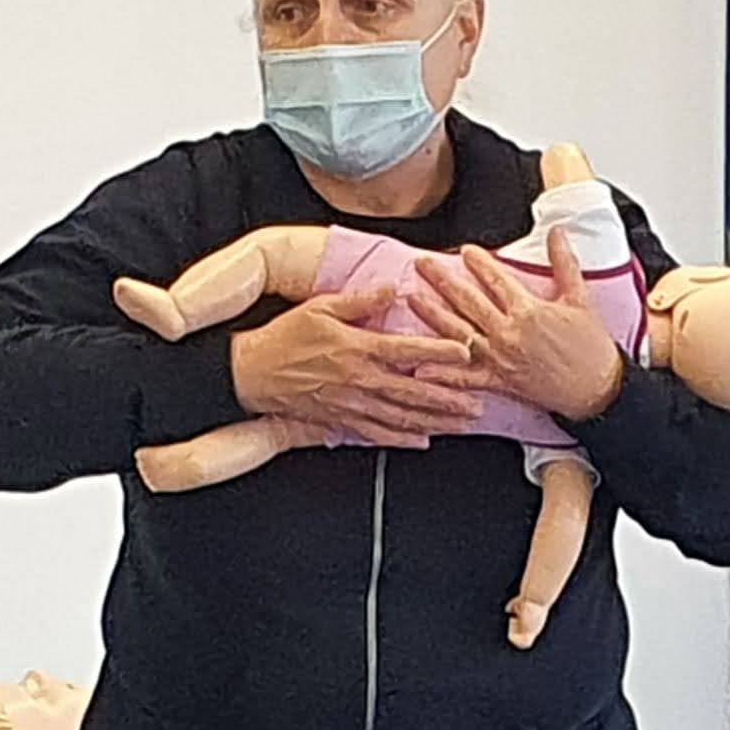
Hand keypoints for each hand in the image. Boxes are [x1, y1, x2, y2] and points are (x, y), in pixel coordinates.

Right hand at [229, 290, 497, 448]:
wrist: (251, 371)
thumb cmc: (285, 336)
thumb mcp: (321, 307)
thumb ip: (361, 300)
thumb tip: (392, 289)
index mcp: (358, 348)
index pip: (408, 351)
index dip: (440, 352)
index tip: (467, 351)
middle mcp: (359, 379)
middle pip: (413, 392)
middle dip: (449, 399)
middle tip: (478, 404)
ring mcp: (351, 403)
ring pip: (401, 416)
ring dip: (435, 422)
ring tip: (462, 425)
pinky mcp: (341, 419)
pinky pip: (376, 432)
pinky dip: (401, 439)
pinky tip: (422, 441)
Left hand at [406, 229, 624, 421]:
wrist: (597, 389)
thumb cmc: (592, 347)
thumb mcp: (581, 299)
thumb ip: (565, 263)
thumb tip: (557, 232)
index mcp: (529, 310)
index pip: (496, 280)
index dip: (479, 263)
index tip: (464, 251)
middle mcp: (509, 333)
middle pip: (469, 301)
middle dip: (443, 280)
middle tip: (422, 264)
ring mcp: (501, 358)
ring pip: (460, 333)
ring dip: (433, 316)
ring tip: (413, 300)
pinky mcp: (500, 381)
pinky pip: (467, 377)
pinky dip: (445, 373)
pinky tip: (421, 367)